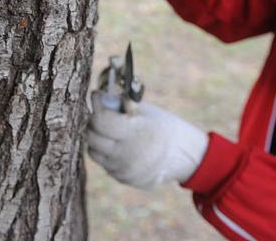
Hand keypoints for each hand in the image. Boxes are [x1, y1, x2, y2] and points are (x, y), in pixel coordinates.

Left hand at [87, 91, 208, 189]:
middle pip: (92, 137)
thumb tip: (102, 97)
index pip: (100, 120)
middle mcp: (126, 154)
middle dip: (92, 123)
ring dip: (97, 139)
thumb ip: (123, 106)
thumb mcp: (146, 111)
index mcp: (134, 132)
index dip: (96, 105)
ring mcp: (124, 169)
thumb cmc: (163, 127)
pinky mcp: (124, 179)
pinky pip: (105, 164)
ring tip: (108, 130)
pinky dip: (107, 153)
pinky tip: (119, 145)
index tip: (96, 96)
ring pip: (95, 152)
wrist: (183, 155)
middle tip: (98, 114)